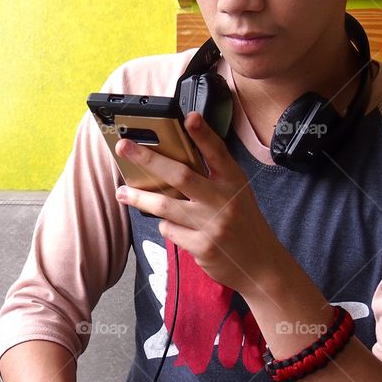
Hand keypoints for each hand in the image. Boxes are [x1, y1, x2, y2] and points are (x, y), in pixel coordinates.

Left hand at [114, 111, 284, 294]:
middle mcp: (224, 200)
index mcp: (233, 182)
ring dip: (139, 197)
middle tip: (125, 147)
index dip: (203, 134)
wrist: (260, 265)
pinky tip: (171, 226)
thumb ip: (211, 178)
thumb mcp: (235, 193)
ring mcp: (213, 224)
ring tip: (122, 192)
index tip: (189, 117)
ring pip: (165, 206)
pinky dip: (165, 226)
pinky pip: (170, 231)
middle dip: (148, 159)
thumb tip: (171, 162)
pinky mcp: (202, 247)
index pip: (217, 152)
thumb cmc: (242, 223)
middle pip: (180, 175)